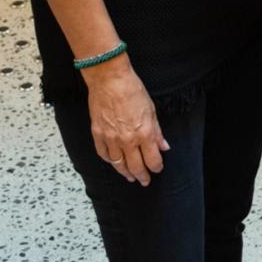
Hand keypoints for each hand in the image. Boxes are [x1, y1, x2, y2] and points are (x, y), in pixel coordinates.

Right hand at [83, 59, 168, 186]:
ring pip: (118, 164)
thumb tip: (163, 146)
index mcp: (143, 134)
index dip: (156, 167)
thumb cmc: (132, 90)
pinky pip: (103, 154)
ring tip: (130, 176)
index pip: (152, 160)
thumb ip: (157, 131)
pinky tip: (113, 163)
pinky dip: (109, 161)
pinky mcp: (98, 134)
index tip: (158, 169)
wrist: (109, 80)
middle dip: (142, 176)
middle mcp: (127, 140)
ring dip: (125, 172)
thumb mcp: (151, 110)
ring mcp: (110, 139)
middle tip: (144, 181)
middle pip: (135, 166)